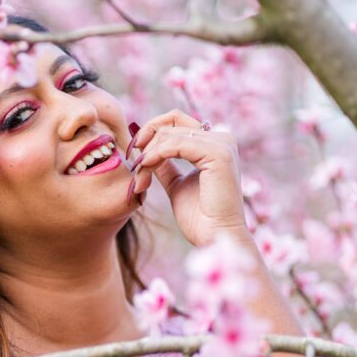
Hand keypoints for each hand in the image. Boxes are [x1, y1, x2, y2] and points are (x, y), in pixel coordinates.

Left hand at [126, 109, 249, 247]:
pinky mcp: (218, 153)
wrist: (215, 237)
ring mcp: (222, 144)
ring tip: (140, 179)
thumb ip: (166, 167)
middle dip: (146, 144)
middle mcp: (222, 138)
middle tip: (134, 167)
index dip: (151, 130)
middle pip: (171, 123)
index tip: (134, 150)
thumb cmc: (200, 218)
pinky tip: (145, 168)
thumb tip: (147, 152)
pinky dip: (155, 155)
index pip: (177, 120)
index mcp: (215, 144)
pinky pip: (175, 144)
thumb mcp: (177, 185)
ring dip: (148, 155)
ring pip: (169, 135)